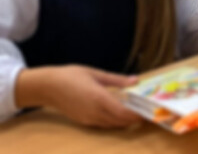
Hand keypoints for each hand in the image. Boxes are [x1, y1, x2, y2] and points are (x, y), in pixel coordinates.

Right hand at [15, 65, 139, 128]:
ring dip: (125, 121)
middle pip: (121, 122)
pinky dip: (115, 120)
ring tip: (136, 111)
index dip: (138, 114)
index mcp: (100, 99)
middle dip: (135, 118)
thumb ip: (116, 79)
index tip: (149, 110)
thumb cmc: (71, 75)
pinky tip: (119, 111)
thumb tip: (135, 81)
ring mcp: (89, 120)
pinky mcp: (85, 122)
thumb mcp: (95, 73)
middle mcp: (96, 113)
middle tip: (147, 111)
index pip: (124, 113)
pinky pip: (104, 124)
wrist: (48, 87)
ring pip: (113, 125)